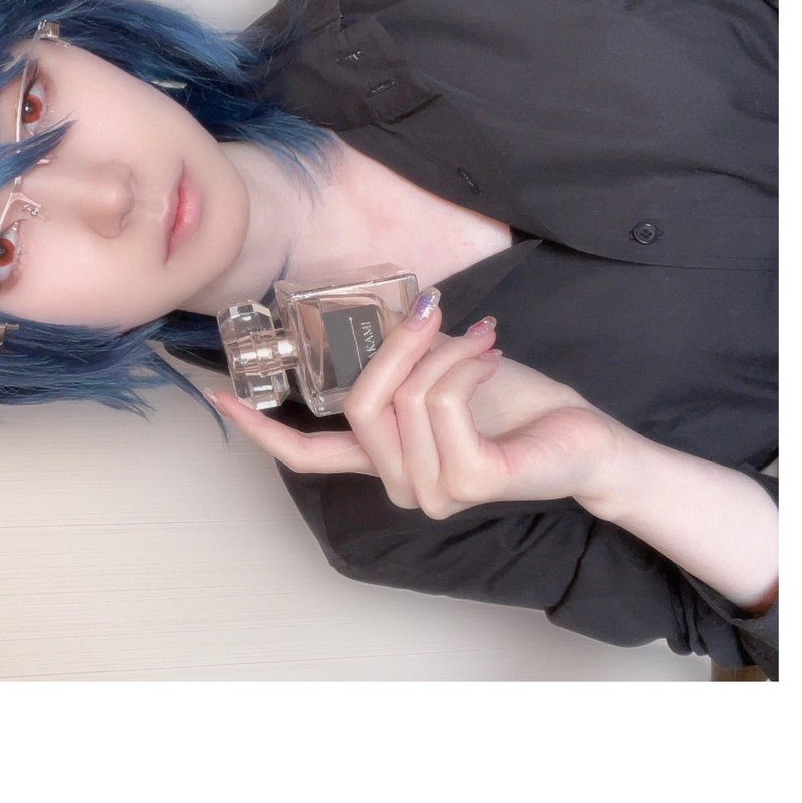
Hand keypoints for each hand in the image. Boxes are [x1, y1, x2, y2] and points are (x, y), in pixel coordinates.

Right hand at [204, 296, 626, 516]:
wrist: (582, 437)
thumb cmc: (513, 404)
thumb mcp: (440, 370)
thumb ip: (399, 362)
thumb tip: (375, 316)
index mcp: (385, 460)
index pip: (308, 456)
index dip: (261, 427)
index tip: (219, 397)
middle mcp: (400, 486)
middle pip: (359, 404)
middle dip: (396, 346)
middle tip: (432, 309)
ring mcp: (432, 492)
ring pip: (405, 398)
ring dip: (445, 351)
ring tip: (481, 338)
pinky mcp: (468, 483)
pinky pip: (441, 403)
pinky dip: (465, 364)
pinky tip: (492, 357)